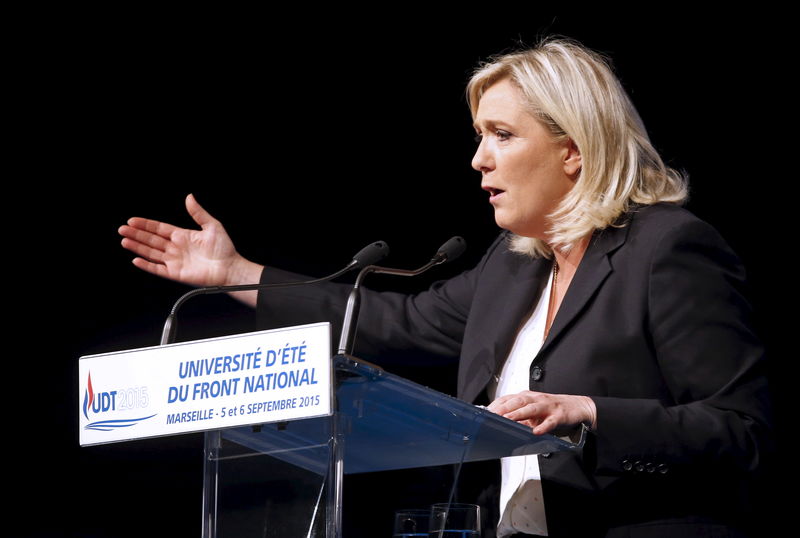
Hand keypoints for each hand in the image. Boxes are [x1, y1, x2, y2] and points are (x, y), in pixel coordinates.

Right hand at [119, 194, 262, 302]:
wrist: (230, 268)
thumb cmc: (224, 250)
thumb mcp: (212, 226)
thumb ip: (198, 213)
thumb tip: (190, 197)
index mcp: (183, 236)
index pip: (159, 229)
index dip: (146, 224)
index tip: (133, 220)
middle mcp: (176, 248)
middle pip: (151, 240)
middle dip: (137, 234)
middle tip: (123, 229)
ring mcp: (175, 261)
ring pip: (151, 253)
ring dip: (137, 247)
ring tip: (124, 240)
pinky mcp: (176, 273)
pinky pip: (158, 269)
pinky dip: (147, 265)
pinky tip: (136, 259)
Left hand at [488, 390, 596, 435]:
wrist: (577, 406)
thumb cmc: (552, 409)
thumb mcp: (533, 412)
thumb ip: (519, 417)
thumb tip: (502, 425)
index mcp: (527, 397)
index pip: (508, 399)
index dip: (496, 405)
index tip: (485, 412)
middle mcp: (535, 399)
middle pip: (517, 401)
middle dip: (504, 408)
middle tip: (492, 415)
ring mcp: (547, 406)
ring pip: (531, 408)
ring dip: (519, 414)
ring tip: (508, 420)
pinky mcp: (559, 415)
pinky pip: (550, 421)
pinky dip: (543, 426)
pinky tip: (537, 431)